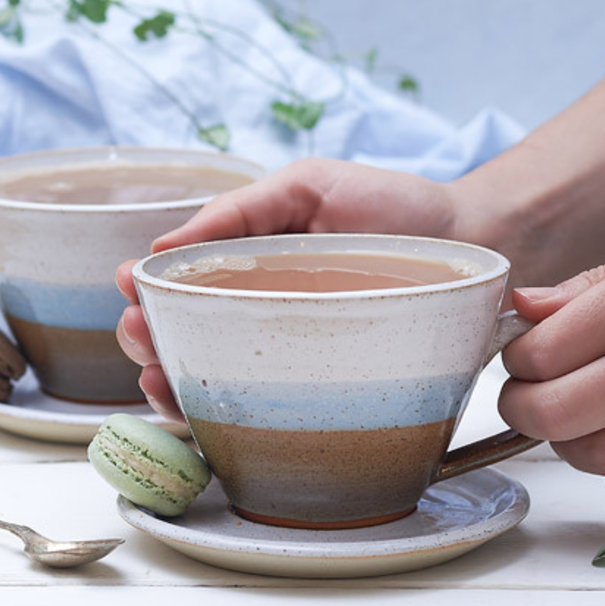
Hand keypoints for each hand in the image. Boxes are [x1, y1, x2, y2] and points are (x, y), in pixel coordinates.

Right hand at [116, 158, 457, 420]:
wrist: (475, 239)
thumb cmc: (394, 207)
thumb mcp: (310, 185)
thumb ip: (241, 209)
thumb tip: (164, 248)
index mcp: (255, 262)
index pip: (185, 285)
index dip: (148, 294)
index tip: (129, 295)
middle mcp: (268, 309)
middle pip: (190, 333)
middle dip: (150, 340)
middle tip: (140, 340)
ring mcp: (296, 351)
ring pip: (218, 377)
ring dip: (176, 385)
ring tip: (159, 383)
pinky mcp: (329, 386)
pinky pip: (269, 411)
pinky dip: (228, 420)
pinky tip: (205, 420)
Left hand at [500, 253, 604, 476]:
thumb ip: (585, 291)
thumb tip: (523, 307)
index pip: (546, 352)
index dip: (519, 358)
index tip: (520, 353)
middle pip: (556, 411)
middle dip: (524, 404)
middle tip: (527, 388)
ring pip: (588, 451)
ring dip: (563, 434)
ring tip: (571, 402)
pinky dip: (599, 449)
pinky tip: (604, 420)